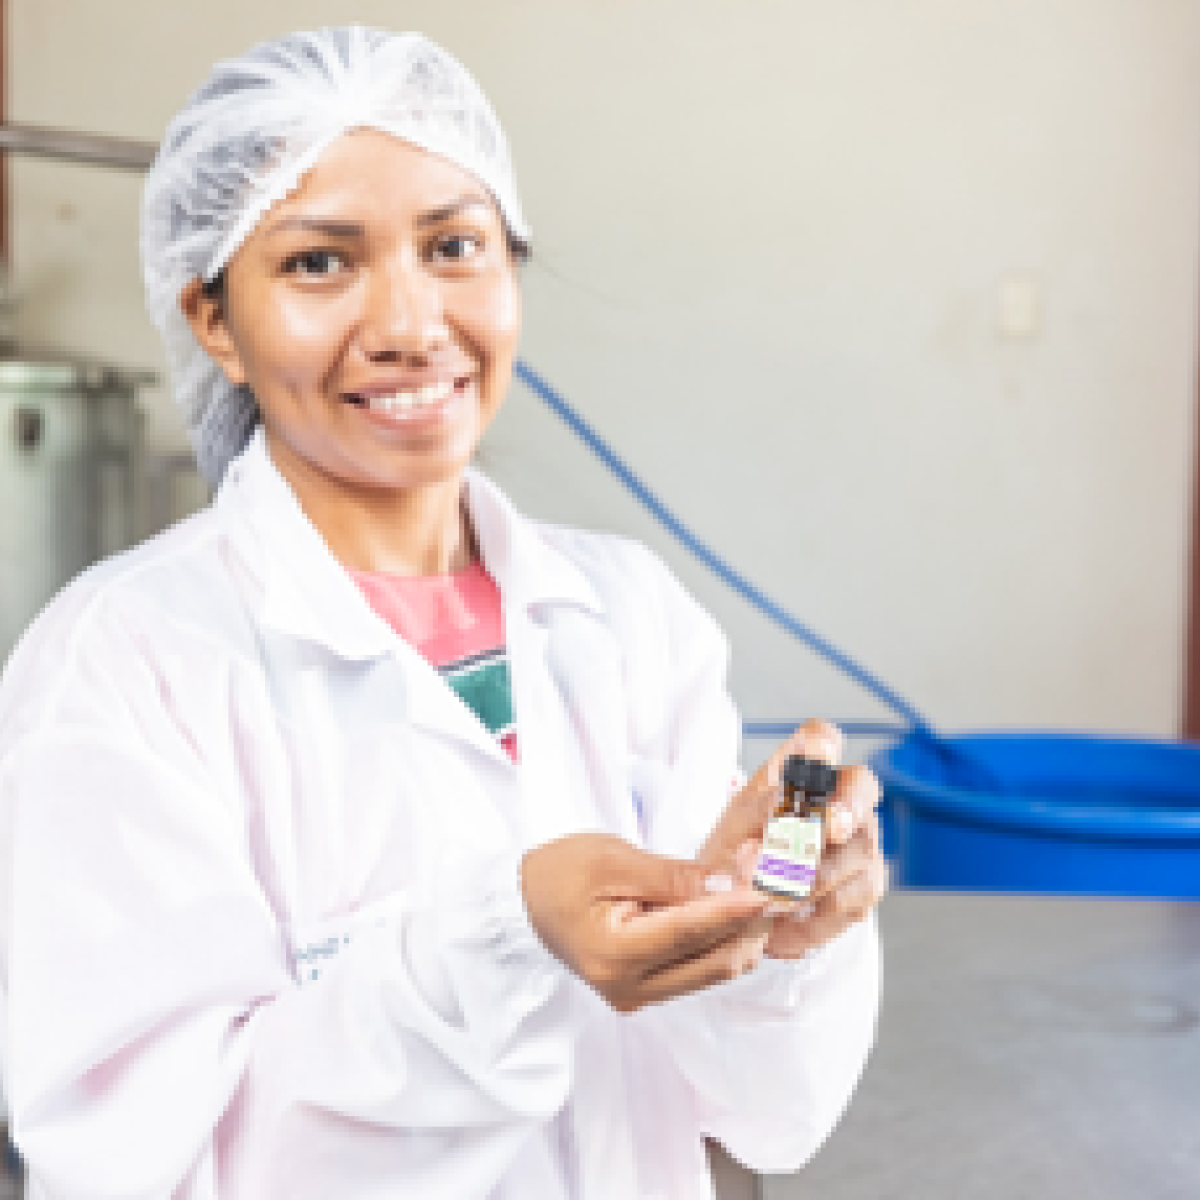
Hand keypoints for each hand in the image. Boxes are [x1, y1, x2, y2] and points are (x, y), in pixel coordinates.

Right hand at [521, 832, 772, 1011]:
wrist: (525, 899)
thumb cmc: (560, 873)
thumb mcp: (613, 860)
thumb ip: (673, 878)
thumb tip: (729, 887)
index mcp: (612, 956)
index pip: (687, 934)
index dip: (734, 910)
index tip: (770, 889)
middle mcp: (630, 989)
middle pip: (714, 961)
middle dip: (750, 918)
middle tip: (772, 872)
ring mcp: (641, 994)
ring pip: (716, 969)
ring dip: (743, 929)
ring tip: (756, 880)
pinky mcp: (650, 989)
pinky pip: (703, 968)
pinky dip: (725, 937)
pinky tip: (735, 903)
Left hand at [698, 720, 887, 959]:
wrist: (734, 909)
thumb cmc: (733, 855)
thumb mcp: (734, 830)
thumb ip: (760, 816)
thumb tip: (783, 815)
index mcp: (797, 772)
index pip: (821, 739)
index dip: (822, 746)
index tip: (815, 759)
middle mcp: (839, 798)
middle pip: (862, 785)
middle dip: (847, 807)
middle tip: (830, 827)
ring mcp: (859, 841)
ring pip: (860, 848)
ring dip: (815, 875)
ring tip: (772, 895)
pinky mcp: (865, 886)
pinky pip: (854, 898)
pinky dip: (816, 916)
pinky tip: (783, 926)